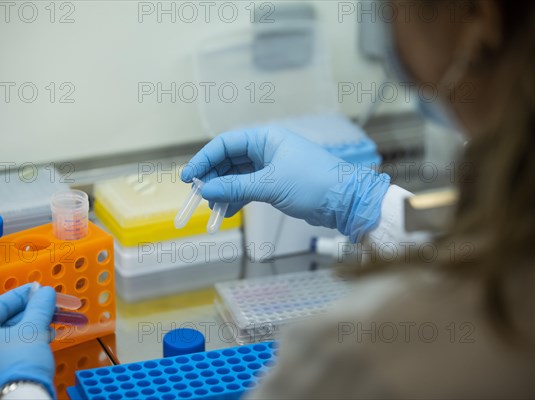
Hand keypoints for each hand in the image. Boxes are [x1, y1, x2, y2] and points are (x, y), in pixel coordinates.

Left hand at [0, 283, 56, 399]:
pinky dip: (24, 346)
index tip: (41, 290)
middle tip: (50, 309)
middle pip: (3, 322)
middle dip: (30, 314)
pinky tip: (43, 343)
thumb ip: (40, 307)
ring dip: (31, 330)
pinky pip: (6, 354)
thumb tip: (47, 292)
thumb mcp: (33, 330)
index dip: (23, 295)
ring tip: (51, 328)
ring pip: (6, 339)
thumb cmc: (20, 361)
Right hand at [181, 126, 389, 241]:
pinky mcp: (275, 184)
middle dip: (213, 178)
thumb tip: (206, 190)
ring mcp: (270, 167)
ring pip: (237, 176)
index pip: (225, 144)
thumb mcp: (270, 185)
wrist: (346, 201)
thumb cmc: (313, 183)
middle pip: (228, 160)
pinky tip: (227, 211)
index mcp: (265, 138)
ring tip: (213, 207)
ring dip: (224, 191)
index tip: (189, 177)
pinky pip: (247, 188)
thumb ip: (235, 187)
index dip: (204, 159)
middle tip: (200, 195)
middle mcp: (266, 149)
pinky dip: (237, 199)